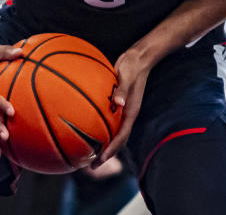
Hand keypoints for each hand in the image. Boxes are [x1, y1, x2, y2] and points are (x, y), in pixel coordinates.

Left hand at [92, 47, 151, 168]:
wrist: (139, 58)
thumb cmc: (132, 66)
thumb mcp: (127, 76)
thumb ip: (122, 90)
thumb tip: (118, 103)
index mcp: (131, 112)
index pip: (122, 137)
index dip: (111, 150)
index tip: (100, 160)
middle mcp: (127, 115)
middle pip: (118, 141)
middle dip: (105, 155)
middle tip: (90, 166)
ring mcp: (123, 111)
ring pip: (113, 133)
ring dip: (102, 145)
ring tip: (88, 154)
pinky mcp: (118, 105)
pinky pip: (108, 122)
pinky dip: (100, 130)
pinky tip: (86, 131)